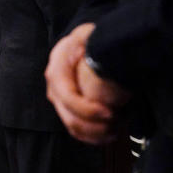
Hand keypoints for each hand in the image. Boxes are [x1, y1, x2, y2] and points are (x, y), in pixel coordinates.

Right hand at [45, 23, 127, 143]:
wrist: (82, 45)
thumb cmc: (87, 40)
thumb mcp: (85, 35)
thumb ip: (83, 41)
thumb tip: (80, 54)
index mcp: (57, 72)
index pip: (68, 97)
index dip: (88, 109)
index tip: (111, 113)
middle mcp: (55, 89)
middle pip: (69, 117)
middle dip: (94, 126)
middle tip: (117, 125)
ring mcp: (60, 101)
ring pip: (73, 127)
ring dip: (95, 134)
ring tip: (116, 131)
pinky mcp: (68, 109)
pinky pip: (77, 130)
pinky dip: (93, 137)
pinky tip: (110, 135)